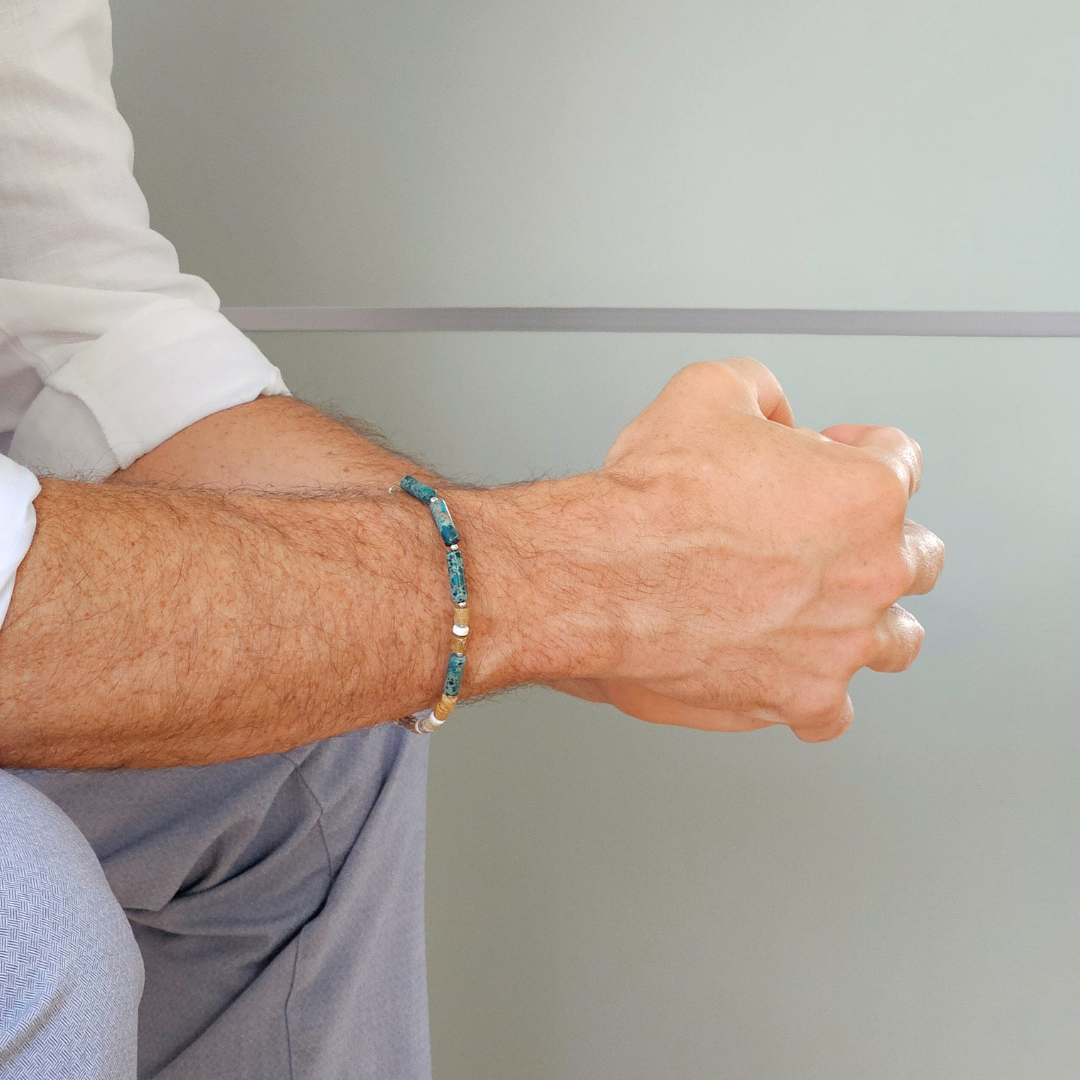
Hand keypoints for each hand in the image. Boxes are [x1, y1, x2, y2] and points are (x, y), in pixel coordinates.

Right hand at [551, 359, 942, 741]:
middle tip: (831, 536)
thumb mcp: (706, 391)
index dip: (864, 450)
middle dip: (879, 538)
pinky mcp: (799, 698)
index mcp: (865, 493)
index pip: (902, 462)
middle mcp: (870, 571)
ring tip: (834, 611)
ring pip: (896, 639)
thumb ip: (759, 388)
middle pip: (916, 555)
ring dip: (872, 621)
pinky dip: (821, 698)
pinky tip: (799, 676)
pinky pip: (834, 714)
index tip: (839, 457)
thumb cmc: (651, 499)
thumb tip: (769, 407)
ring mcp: (840, 642)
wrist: (602, 576)